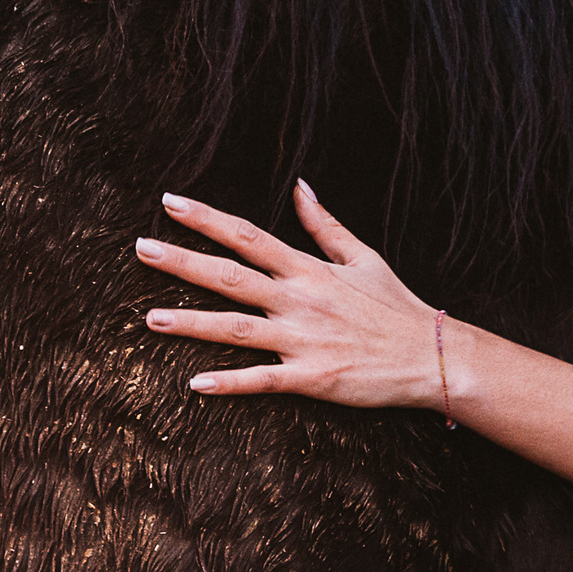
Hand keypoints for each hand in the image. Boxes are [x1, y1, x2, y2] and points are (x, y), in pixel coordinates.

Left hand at [134, 184, 441, 408]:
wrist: (432, 355)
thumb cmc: (396, 307)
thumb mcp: (363, 257)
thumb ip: (325, 225)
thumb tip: (301, 187)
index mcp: (308, 269)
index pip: (247, 236)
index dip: (207, 219)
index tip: (170, 202)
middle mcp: (299, 300)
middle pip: (230, 277)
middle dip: (182, 263)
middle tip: (140, 249)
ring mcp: (303, 340)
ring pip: (236, 329)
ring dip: (191, 324)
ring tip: (149, 319)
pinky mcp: (312, 377)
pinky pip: (263, 381)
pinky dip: (230, 383)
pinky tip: (196, 384)